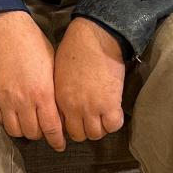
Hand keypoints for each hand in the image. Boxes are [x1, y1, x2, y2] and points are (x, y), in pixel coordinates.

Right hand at [0, 11, 66, 150]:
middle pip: (33, 133)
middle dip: (41, 135)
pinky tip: (16, 116)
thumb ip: (54, 93)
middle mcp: (24, 100)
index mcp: (43, 93)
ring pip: (15, 131)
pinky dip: (9, 122)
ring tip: (29, 124)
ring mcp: (5, 100)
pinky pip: (0, 120)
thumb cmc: (34, 45)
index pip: (51, 129)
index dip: (57, 140)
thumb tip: (61, 113)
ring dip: (24, 131)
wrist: (7, 31)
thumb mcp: (53, 68)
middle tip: (45, 130)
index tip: (60, 145)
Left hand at [54, 18, 126, 142]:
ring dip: (100, 127)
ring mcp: (92, 108)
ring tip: (103, 116)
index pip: (62, 126)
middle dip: (85, 129)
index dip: (71, 124)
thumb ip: (61, 92)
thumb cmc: (75, 49)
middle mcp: (74, 108)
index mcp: (59, 99)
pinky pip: (113, 126)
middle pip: (79, 134)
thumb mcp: (58, 74)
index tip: (77, 119)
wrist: (95, 38)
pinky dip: (114, 122)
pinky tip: (114, 112)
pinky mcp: (110, 104)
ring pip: (96, 134)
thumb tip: (65, 103)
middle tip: (92, 119)